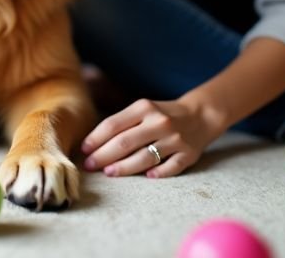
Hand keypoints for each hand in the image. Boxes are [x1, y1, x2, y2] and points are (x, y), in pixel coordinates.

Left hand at [80, 97, 225, 178]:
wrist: (201, 115)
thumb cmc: (161, 115)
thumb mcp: (143, 110)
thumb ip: (122, 123)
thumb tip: (93, 145)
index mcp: (144, 107)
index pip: (113, 124)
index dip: (96, 138)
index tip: (84, 150)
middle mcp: (160, 122)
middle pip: (125, 142)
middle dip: (103, 156)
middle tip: (90, 166)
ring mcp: (175, 139)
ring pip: (145, 157)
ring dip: (124, 167)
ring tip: (108, 173)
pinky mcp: (189, 154)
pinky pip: (171, 167)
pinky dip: (158, 173)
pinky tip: (146, 176)